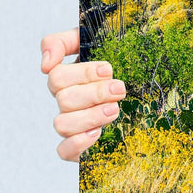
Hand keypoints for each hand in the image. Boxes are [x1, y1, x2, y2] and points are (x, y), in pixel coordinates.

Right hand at [41, 28, 125, 160]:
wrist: (147, 87)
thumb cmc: (121, 60)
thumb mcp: (97, 41)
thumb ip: (63, 42)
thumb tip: (45, 64)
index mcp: (69, 78)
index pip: (56, 76)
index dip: (82, 73)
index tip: (108, 70)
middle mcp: (68, 102)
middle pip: (64, 100)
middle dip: (95, 93)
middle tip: (119, 89)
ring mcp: (73, 124)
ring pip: (62, 124)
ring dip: (90, 116)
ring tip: (115, 109)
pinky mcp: (80, 147)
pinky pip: (64, 151)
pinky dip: (78, 143)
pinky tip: (98, 132)